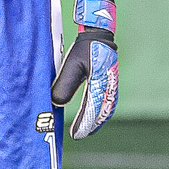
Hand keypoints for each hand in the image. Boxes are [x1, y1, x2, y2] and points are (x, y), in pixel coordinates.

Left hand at [50, 0, 117, 138]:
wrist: (100, 34)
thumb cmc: (85, 48)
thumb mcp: (72, 64)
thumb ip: (64, 84)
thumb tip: (57, 103)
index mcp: (100, 83)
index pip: (91, 109)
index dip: (83, 124)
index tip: (75, 134)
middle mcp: (108, 87)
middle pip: (101, 112)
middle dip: (90, 125)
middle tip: (79, 135)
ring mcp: (111, 85)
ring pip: (105, 108)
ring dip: (96, 120)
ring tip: (87, 129)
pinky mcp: (110, 82)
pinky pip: (107, 102)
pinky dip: (100, 112)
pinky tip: (94, 115)